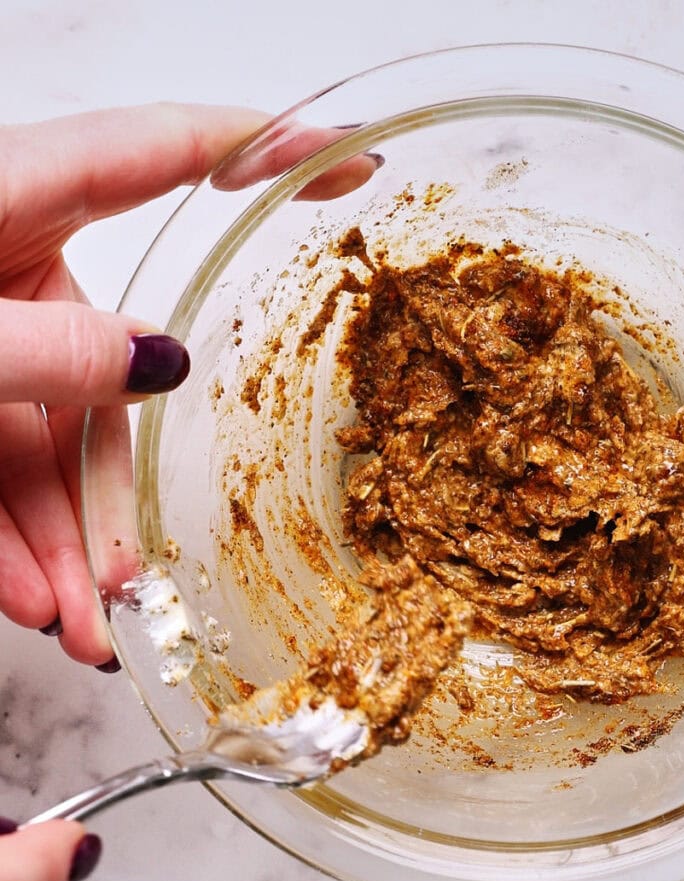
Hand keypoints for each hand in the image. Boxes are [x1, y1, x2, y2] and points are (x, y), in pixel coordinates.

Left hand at [0, 103, 378, 666]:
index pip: (173, 152)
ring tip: (74, 632)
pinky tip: (20, 603)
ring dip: (59, 549)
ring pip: (49, 448)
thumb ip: (41, 350)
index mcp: (12, 194)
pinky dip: (4, 542)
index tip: (353, 163)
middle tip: (125, 586)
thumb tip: (158, 361)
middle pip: (106, 379)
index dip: (275, 150)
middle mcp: (7, 262)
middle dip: (112, 497)